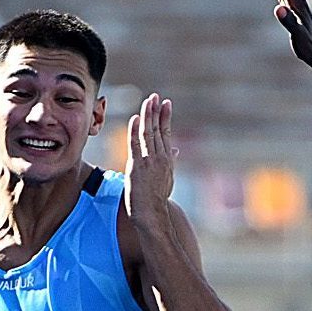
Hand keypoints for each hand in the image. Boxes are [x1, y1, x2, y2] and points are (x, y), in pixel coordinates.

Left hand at [125, 93, 176, 219]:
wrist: (153, 214)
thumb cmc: (158, 199)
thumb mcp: (167, 178)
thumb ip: (170, 161)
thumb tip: (175, 149)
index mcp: (167, 160)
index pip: (166, 134)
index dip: (165, 118)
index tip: (165, 104)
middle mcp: (160, 158)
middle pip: (159, 130)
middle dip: (157, 112)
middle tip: (156, 97)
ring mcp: (149, 161)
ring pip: (149, 133)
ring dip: (148, 116)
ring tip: (148, 101)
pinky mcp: (138, 166)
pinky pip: (136, 144)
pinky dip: (136, 130)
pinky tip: (136, 118)